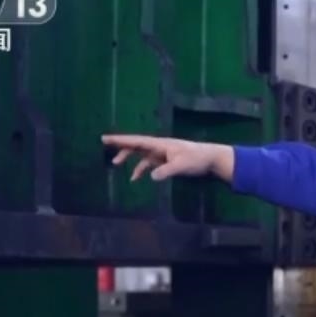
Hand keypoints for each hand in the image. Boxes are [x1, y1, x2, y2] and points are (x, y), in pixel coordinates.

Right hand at [101, 134, 233, 181]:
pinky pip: (148, 164)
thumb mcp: (181, 165)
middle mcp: (158, 147)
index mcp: (159, 144)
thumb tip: (151, 177)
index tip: (105, 138)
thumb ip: (166, 171)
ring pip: (140, 154)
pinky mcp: (166, 161)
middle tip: (105, 145)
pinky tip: (135, 178)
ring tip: (115, 164)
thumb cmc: (196, 159)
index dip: (120, 140)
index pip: (136, 141)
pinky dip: (140, 169)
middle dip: (120, 145)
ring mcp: (161, 154)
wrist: (210, 159)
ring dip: (129, 158)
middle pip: (135, 145)